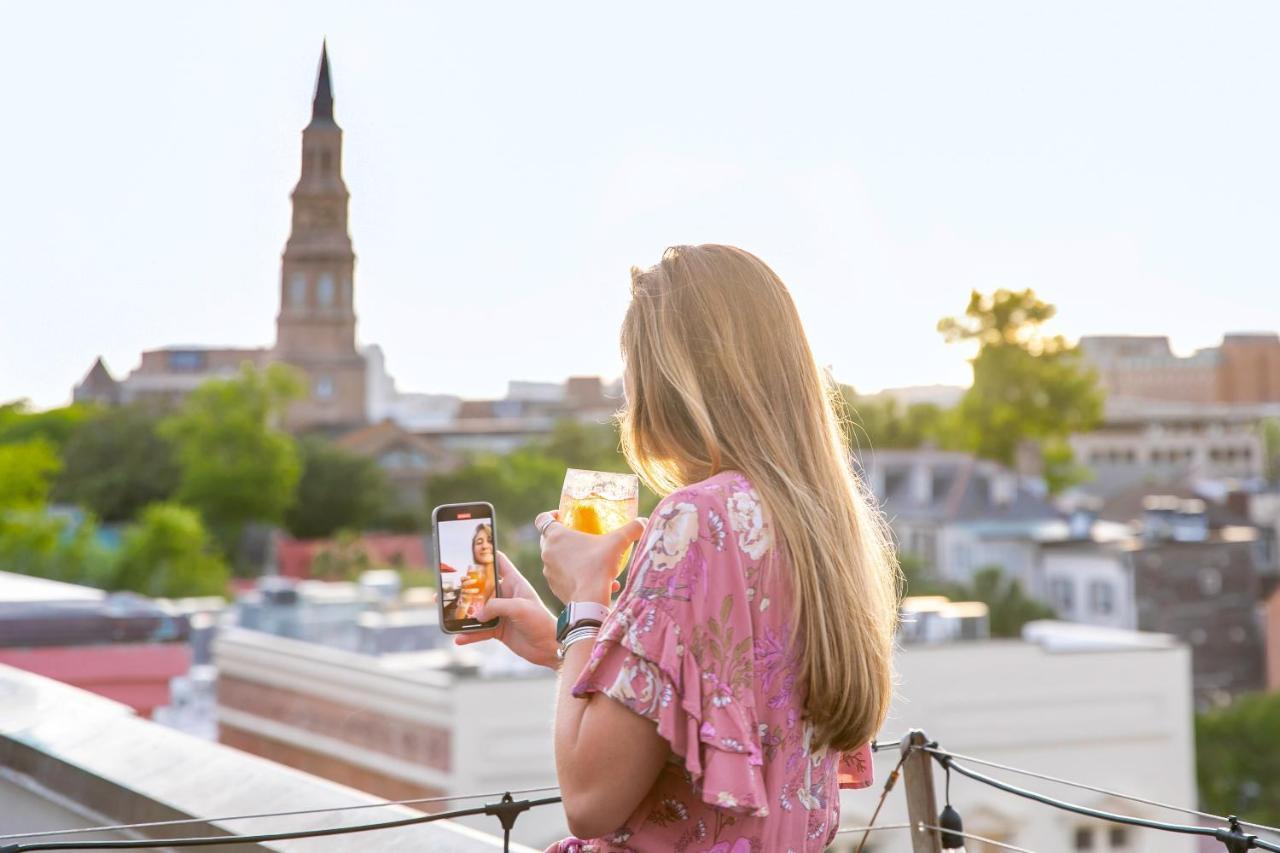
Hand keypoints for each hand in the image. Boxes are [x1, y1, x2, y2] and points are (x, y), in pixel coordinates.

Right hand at [454, 551, 558, 668]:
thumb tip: (477, 614)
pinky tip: (459, 638)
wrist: (549, 647)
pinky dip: (469, 634)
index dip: (485, 555)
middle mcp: (505, 595)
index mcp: (514, 582)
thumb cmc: (541, 621)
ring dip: (461, 614)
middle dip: (463, 588)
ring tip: (444, 615)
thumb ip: (497, 606)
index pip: (499, 562)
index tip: (468, 550)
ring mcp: (501, 613)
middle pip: (480, 587)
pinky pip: (479, 630)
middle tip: (445, 588)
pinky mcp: (498, 629)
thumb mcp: (520, 608)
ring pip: (476, 610)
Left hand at [536, 511, 646, 604]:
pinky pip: (563, 576)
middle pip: (548, 539)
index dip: (551, 515)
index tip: (564, 516)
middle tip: (580, 537)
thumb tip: (645, 521)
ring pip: (556, 559)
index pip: (542, 519)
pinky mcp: (554, 587)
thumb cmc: (599, 566)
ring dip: (570, 558)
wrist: (590, 601)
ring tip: (591, 561)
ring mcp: (548, 572)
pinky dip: (575, 575)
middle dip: (563, 537)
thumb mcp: (618, 543)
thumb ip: (632, 529)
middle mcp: (547, 553)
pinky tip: (595, 580)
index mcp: (555, 537)